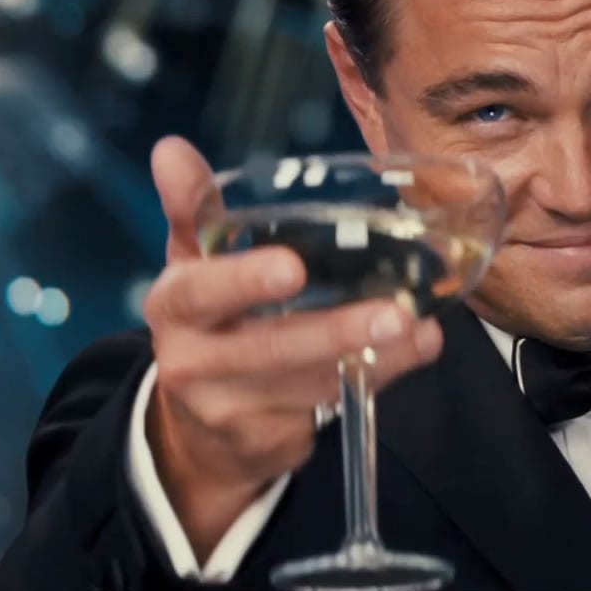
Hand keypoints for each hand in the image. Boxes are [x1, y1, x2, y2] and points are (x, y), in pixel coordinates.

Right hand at [142, 137, 443, 561]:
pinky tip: (415, 351)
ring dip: (374, 355)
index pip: (201, 290)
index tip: (292, 268)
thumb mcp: (197, 265)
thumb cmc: (212, 324)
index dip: (244, 279)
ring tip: (419, 326)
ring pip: (311, 380)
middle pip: (269, 347)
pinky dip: (377, 378)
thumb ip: (194, 208)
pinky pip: (329, 406)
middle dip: (334, 331)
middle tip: (394, 312)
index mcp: (175, 304)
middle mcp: (192, 359)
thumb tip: (170, 148)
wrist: (199, 431)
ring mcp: (227, 408)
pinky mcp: (264, 442)